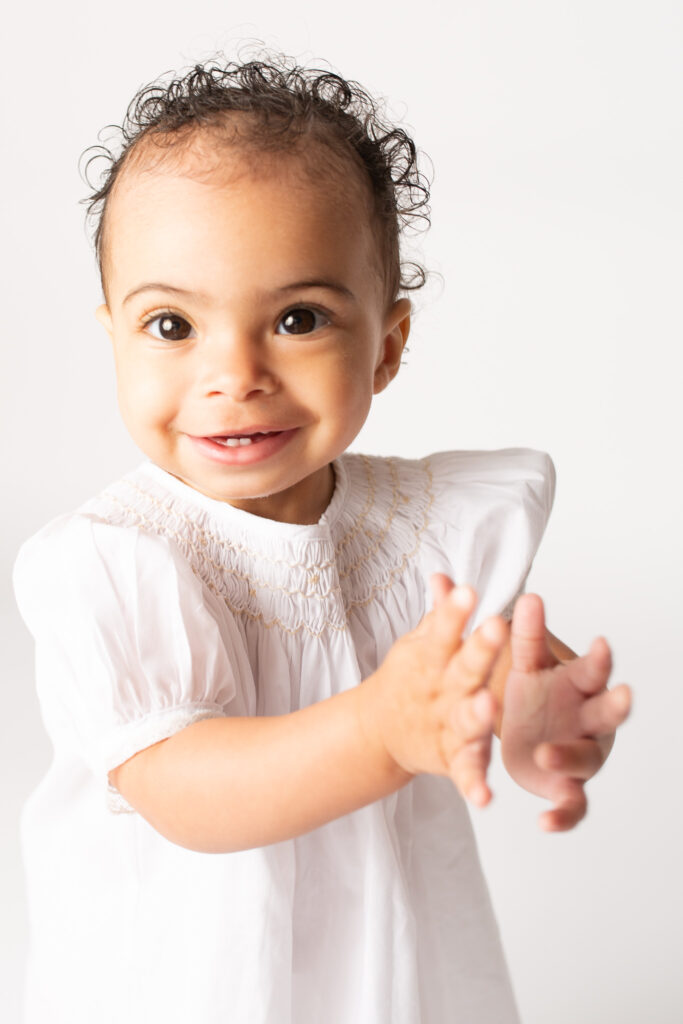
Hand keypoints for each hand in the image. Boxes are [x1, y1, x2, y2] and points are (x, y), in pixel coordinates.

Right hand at [360, 575, 506, 804]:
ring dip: (476, 715)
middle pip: (462, 669)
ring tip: (488, 707)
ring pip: (465, 721)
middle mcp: (440, 691)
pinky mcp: (450, 760)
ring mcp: (444, 726)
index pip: (443, 630)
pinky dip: (474, 787)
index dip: (454, 612)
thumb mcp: (420, 644)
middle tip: (495, 627)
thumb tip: (445, 575)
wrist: (378, 731)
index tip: (468, 590)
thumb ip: (440, 615)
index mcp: (432, 658)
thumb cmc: (410, 678)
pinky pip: (465, 774)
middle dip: (478, 649)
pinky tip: (486, 799)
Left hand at [500, 594, 631, 830]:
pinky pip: (573, 805)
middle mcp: (589, 718)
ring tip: (547, 755)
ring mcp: (582, 753)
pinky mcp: (567, 786)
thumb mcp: (524, 659)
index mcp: (579, 683)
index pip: (593, 668)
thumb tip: (506, 588)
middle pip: (608, 711)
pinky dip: (562, 814)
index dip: (600, 657)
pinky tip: (544, 821)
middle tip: (625, 694)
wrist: (527, 731)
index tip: (600, 642)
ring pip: (587, 759)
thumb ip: (523, 629)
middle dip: (618, 704)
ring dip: (570, 757)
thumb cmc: (535, 688)